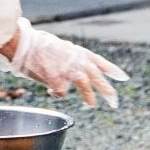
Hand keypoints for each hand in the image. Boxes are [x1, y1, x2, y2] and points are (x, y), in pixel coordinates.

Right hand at [0, 19, 128, 108]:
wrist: (25, 44)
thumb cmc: (39, 44)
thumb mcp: (61, 47)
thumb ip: (71, 57)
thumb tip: (75, 66)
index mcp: (78, 52)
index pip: (100, 62)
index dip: (112, 70)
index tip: (123, 78)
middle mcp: (77, 61)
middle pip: (97, 77)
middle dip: (107, 90)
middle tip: (115, 102)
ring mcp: (69, 71)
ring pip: (85, 86)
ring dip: (89, 97)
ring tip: (91, 105)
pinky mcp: (59, 81)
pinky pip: (61, 93)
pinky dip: (56, 93)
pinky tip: (49, 90)